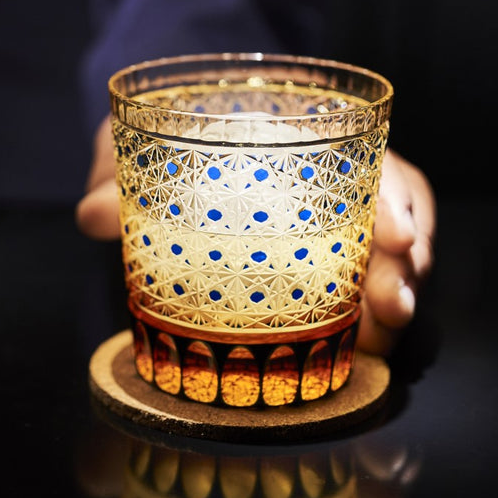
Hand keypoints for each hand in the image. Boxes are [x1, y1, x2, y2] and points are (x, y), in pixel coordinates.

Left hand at [74, 116, 435, 355]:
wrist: (167, 160)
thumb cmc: (169, 143)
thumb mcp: (142, 145)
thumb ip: (118, 172)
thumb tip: (93, 215)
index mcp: (315, 143)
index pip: (380, 168)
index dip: (397, 203)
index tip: (400, 238)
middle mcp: (344, 187)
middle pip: (402, 228)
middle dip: (404, 271)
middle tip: (392, 311)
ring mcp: (341, 235)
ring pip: (397, 270)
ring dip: (396, 305)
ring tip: (381, 344)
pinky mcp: (330, 277)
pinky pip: (368, 301)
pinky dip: (371, 328)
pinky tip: (363, 354)